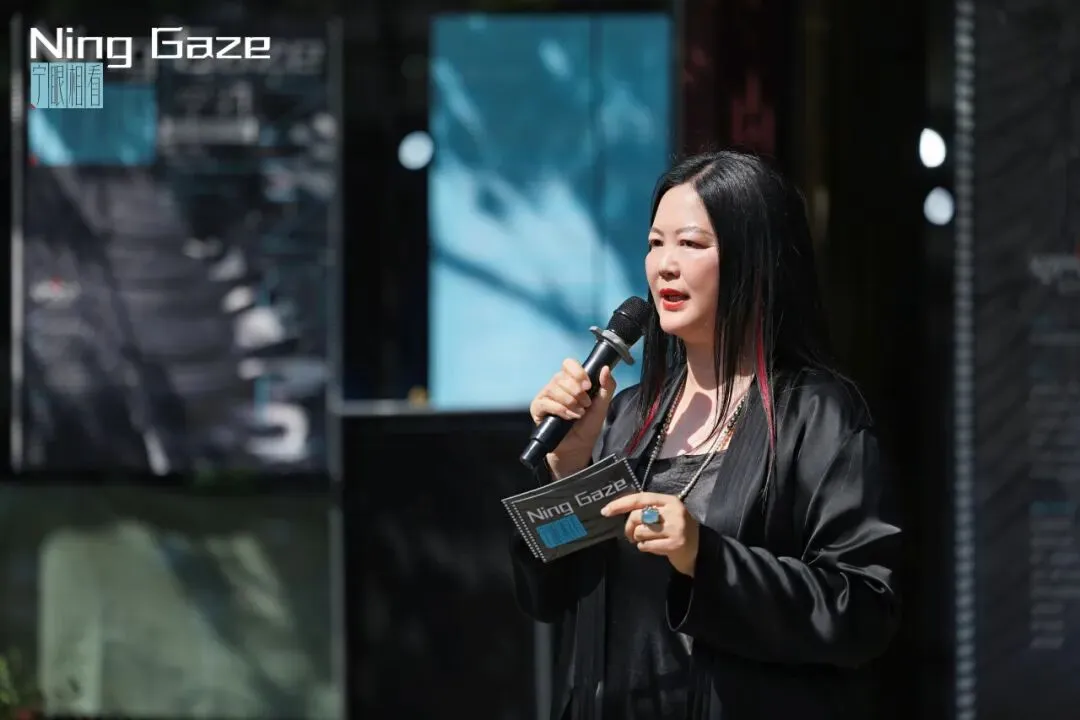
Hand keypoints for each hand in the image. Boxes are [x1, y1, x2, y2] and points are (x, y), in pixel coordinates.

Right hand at [529, 360, 616, 476]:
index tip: (588, 385)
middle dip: (576, 391)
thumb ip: (607, 387)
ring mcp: (545, 395)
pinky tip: (569, 417)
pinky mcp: (537, 408)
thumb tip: (606, 368)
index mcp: (571, 381)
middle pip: (561, 376)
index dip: (577, 372)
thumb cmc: (588, 425)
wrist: (578, 446)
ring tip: (578, 414)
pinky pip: (545, 402)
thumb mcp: (602, 405)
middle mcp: (557, 385)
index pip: (568, 364)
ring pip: (553, 388)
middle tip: (585, 404)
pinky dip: (560, 409)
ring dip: (569, 402)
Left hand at [602, 492, 699, 576]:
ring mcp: (675, 528)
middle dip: (628, 528)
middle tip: (631, 535)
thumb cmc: (678, 531)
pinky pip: (646, 545)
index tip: (606, 511)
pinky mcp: (675, 544)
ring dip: (638, 539)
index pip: (640, 498)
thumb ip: (649, 510)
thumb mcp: (667, 515)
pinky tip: (653, 548)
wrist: (702, 551)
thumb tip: (620, 511)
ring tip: (646, 541)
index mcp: (669, 500)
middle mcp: (673, 511)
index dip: (620, 504)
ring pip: (640, 531)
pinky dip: (645, 548)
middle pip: (637, 515)